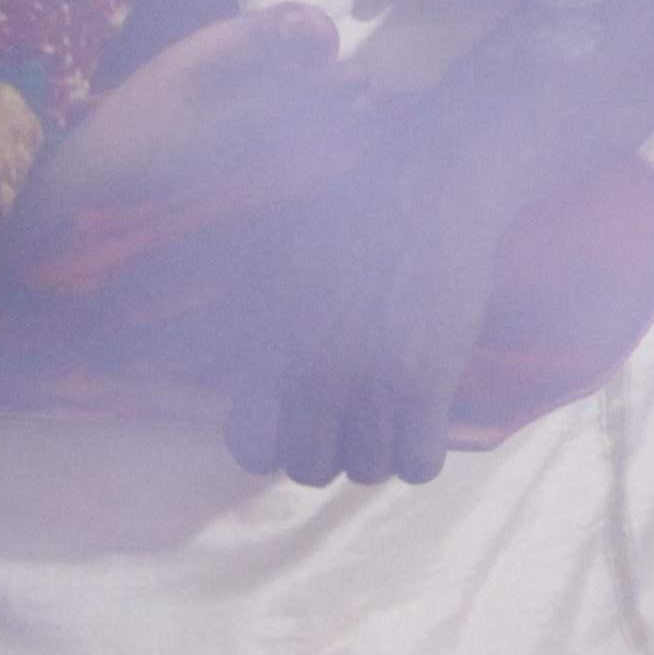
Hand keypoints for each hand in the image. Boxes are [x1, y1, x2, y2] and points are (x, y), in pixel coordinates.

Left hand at [213, 55, 513, 491]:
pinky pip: (419, 466)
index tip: (292, 427)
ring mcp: (371, 383)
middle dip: (326, 452)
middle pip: (308, 468)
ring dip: (376, 453)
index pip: (249, 445)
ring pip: (366, 471)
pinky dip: (421, 455)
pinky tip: (424, 426)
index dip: (270, 445)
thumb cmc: (350, 201)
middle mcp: (314, 372)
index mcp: (269, 343)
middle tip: (346, 425)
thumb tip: (223, 352)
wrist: (430, 182)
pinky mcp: (428, 382)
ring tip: (387, 421)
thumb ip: (252, 314)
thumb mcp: (273, 251)